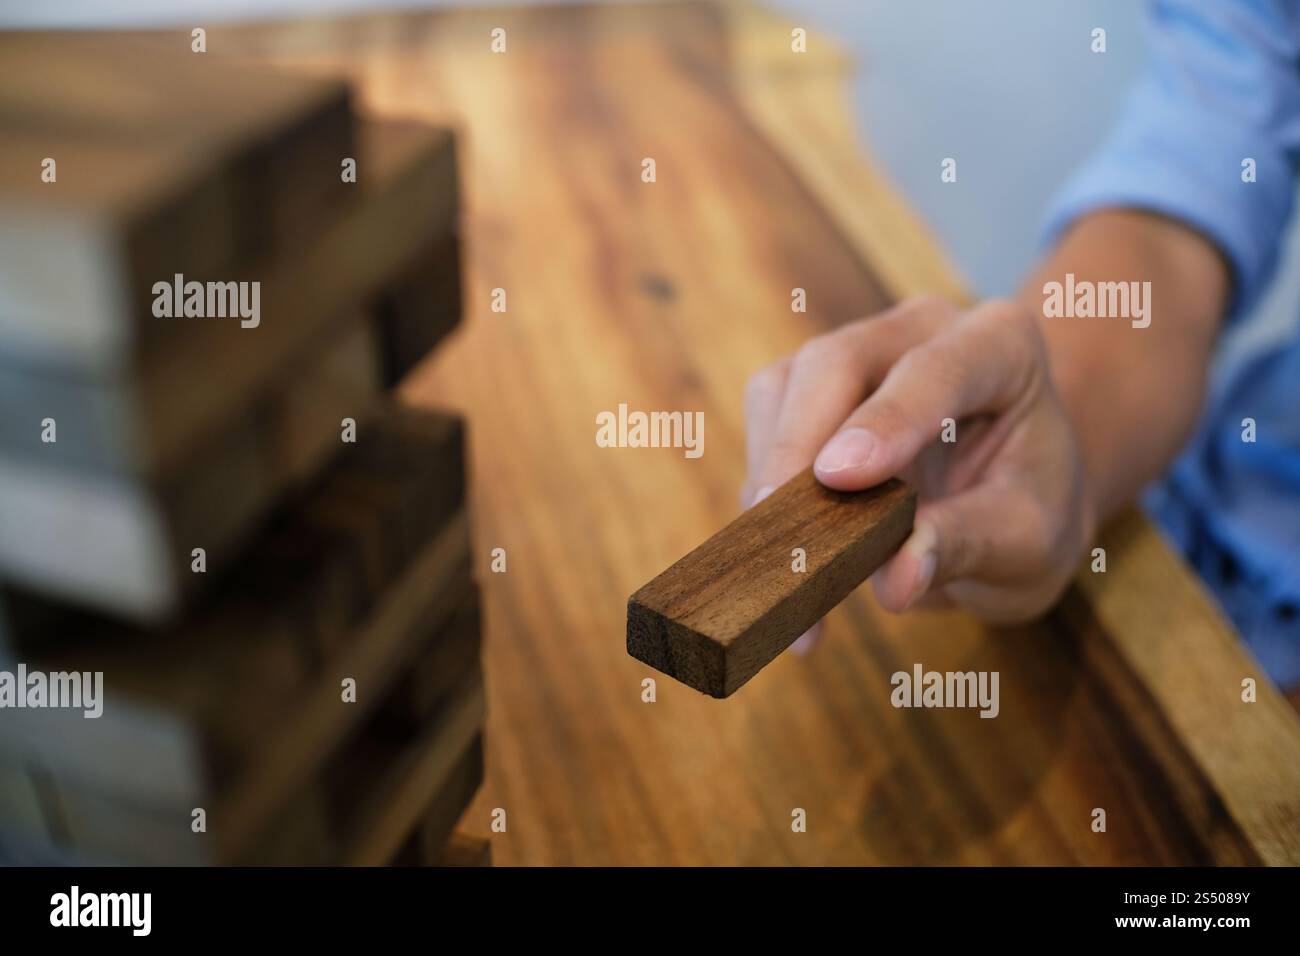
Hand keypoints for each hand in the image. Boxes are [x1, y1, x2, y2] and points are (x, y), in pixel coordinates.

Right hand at [743, 296, 1094, 645]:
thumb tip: (896, 579)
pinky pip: (764, 428)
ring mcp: (855, 352)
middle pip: (836, 363)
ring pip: (783, 391)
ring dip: (772, 481)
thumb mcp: (1027, 539)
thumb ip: (968, 545)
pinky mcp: (806, 388)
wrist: (1007, 495)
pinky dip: (764, 495)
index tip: (840, 478)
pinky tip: (783, 554)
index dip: (887, 420)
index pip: (938, 369)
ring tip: (785, 574)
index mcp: (1000, 344)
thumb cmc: (1028, 508)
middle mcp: (920, 330)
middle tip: (784, 534)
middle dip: (799, 448)